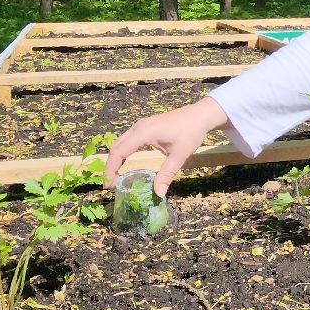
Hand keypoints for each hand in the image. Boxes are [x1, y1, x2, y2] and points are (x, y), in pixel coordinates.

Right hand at [106, 97, 229, 195]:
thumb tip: (158, 193)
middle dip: (110, 166)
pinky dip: (122, 152)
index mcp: (143, 133)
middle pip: (116, 147)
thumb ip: (166, 174)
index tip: (108, 184)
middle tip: (110, 184)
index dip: (111, 169)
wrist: (200, 115)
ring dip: (115, 159)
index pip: (119, 152)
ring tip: (115, 177)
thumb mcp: (179, 156)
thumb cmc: (190, 132)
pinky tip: (126, 164)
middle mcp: (138, 127)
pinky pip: (127, 140)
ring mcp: (140, 125)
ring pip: (120, 142)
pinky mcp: (145, 126)